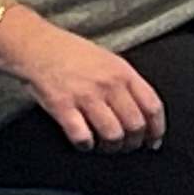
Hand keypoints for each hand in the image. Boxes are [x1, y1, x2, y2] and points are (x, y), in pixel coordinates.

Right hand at [0, 6, 166, 149]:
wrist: (36, 46)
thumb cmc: (72, 54)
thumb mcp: (110, 60)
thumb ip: (128, 83)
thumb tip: (144, 112)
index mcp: (124, 73)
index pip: (153, 106)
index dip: (157, 129)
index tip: (153, 141)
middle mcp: (109, 85)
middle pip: (135, 125)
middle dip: (134, 143)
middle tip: (127, 147)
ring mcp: (86, 96)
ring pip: (113, 134)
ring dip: (112, 148)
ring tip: (106, 147)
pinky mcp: (63, 107)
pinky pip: (82, 136)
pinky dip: (86, 145)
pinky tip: (85, 142)